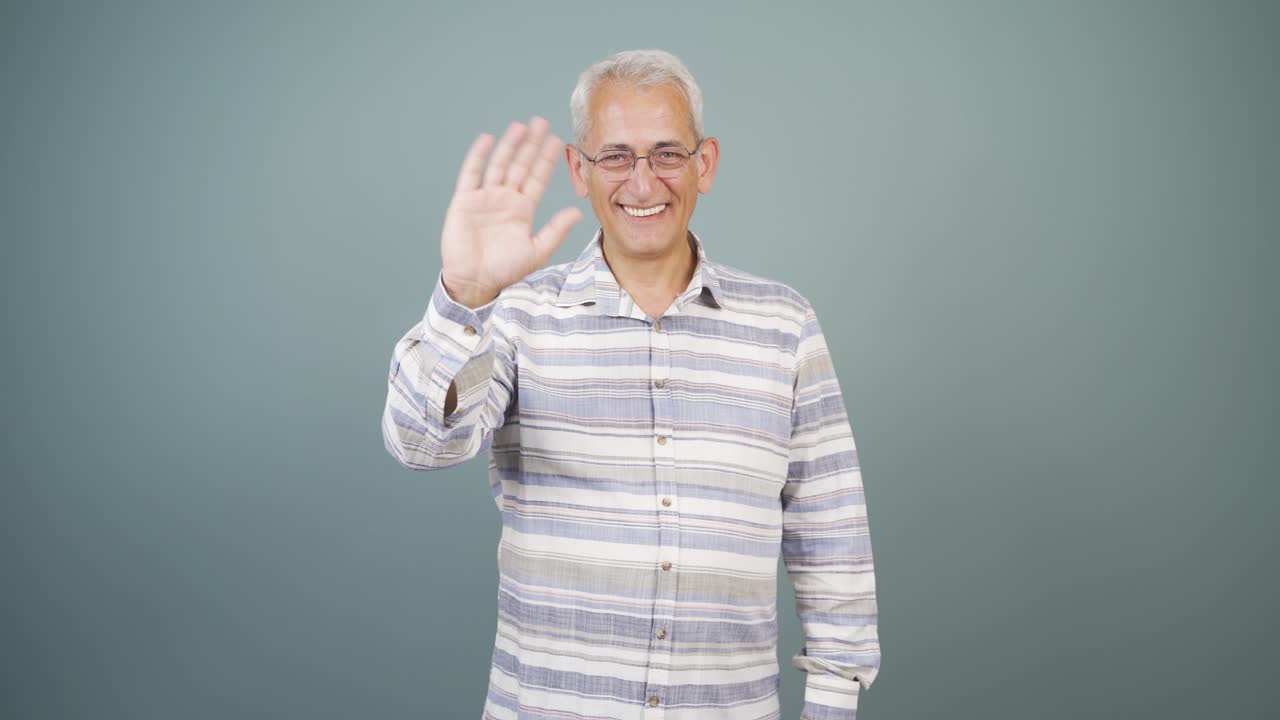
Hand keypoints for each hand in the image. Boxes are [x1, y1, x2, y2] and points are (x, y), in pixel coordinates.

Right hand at [440, 116, 583, 307]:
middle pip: (520, 165)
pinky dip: (478, 157)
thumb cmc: (505, 270)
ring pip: (499, 165)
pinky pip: (472, 174)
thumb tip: (578, 212)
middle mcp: (505, 199)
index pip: (538, 178)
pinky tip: (487, 140)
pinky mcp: (465, 201)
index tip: (557, 140)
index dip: (547, 160)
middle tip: (541, 122)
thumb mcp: (537, 251)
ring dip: (509, 146)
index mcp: (523, 209)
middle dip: (531, 145)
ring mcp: (485, 197)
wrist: (475, 281)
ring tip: (520, 127)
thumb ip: (556, 230)